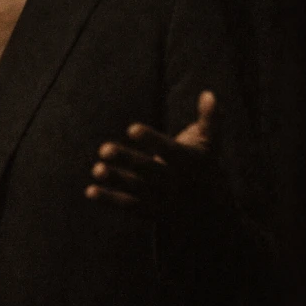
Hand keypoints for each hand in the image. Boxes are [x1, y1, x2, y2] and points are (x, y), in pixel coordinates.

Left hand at [85, 91, 219, 218]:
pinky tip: (90, 191)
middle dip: (127, 161)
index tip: (131, 128)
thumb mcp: (210, 144)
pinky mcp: (151, 212)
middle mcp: (175, 181)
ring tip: (96, 170)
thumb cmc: (204, 166)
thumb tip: (208, 93)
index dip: (151, 139)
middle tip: (104, 149)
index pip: (169, 150)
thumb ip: (210, 119)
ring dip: (116, 180)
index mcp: (188, 161)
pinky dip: (110, 200)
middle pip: (149, 170)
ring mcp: (163, 198)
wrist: (214, 212)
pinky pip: (129, 206)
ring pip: (137, 189)